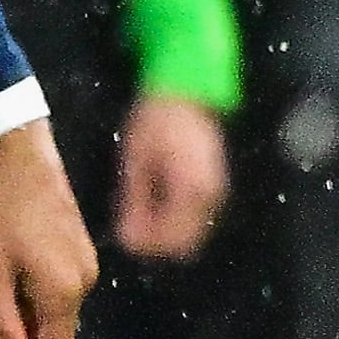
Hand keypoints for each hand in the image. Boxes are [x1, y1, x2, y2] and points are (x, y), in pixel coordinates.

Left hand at [0, 117, 97, 338]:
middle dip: (14, 338)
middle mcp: (82, 281)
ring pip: (48, 308)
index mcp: (64, 293)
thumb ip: (1, 327)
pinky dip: (23, 289)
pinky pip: (51, 283)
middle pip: (52, 336)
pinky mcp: (74, 242)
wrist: (15, 145)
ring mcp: (81, 259)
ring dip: (14, 312)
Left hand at [113, 95, 228, 261]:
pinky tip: (154, 205)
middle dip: (156, 243)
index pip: (171, 239)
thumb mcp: (136, 160)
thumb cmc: (156, 121)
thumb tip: (127, 238)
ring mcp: (216, 194)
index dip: (145, 245)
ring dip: (165, 234)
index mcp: (190, 190)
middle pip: (184, 245)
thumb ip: (134, 202)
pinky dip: (175, 222)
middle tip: (129, 228)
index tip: (122, 236)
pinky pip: (195, 220)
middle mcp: (210, 198)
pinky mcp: (214, 189)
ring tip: (138, 214)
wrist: (186, 94)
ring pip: (191, 235)